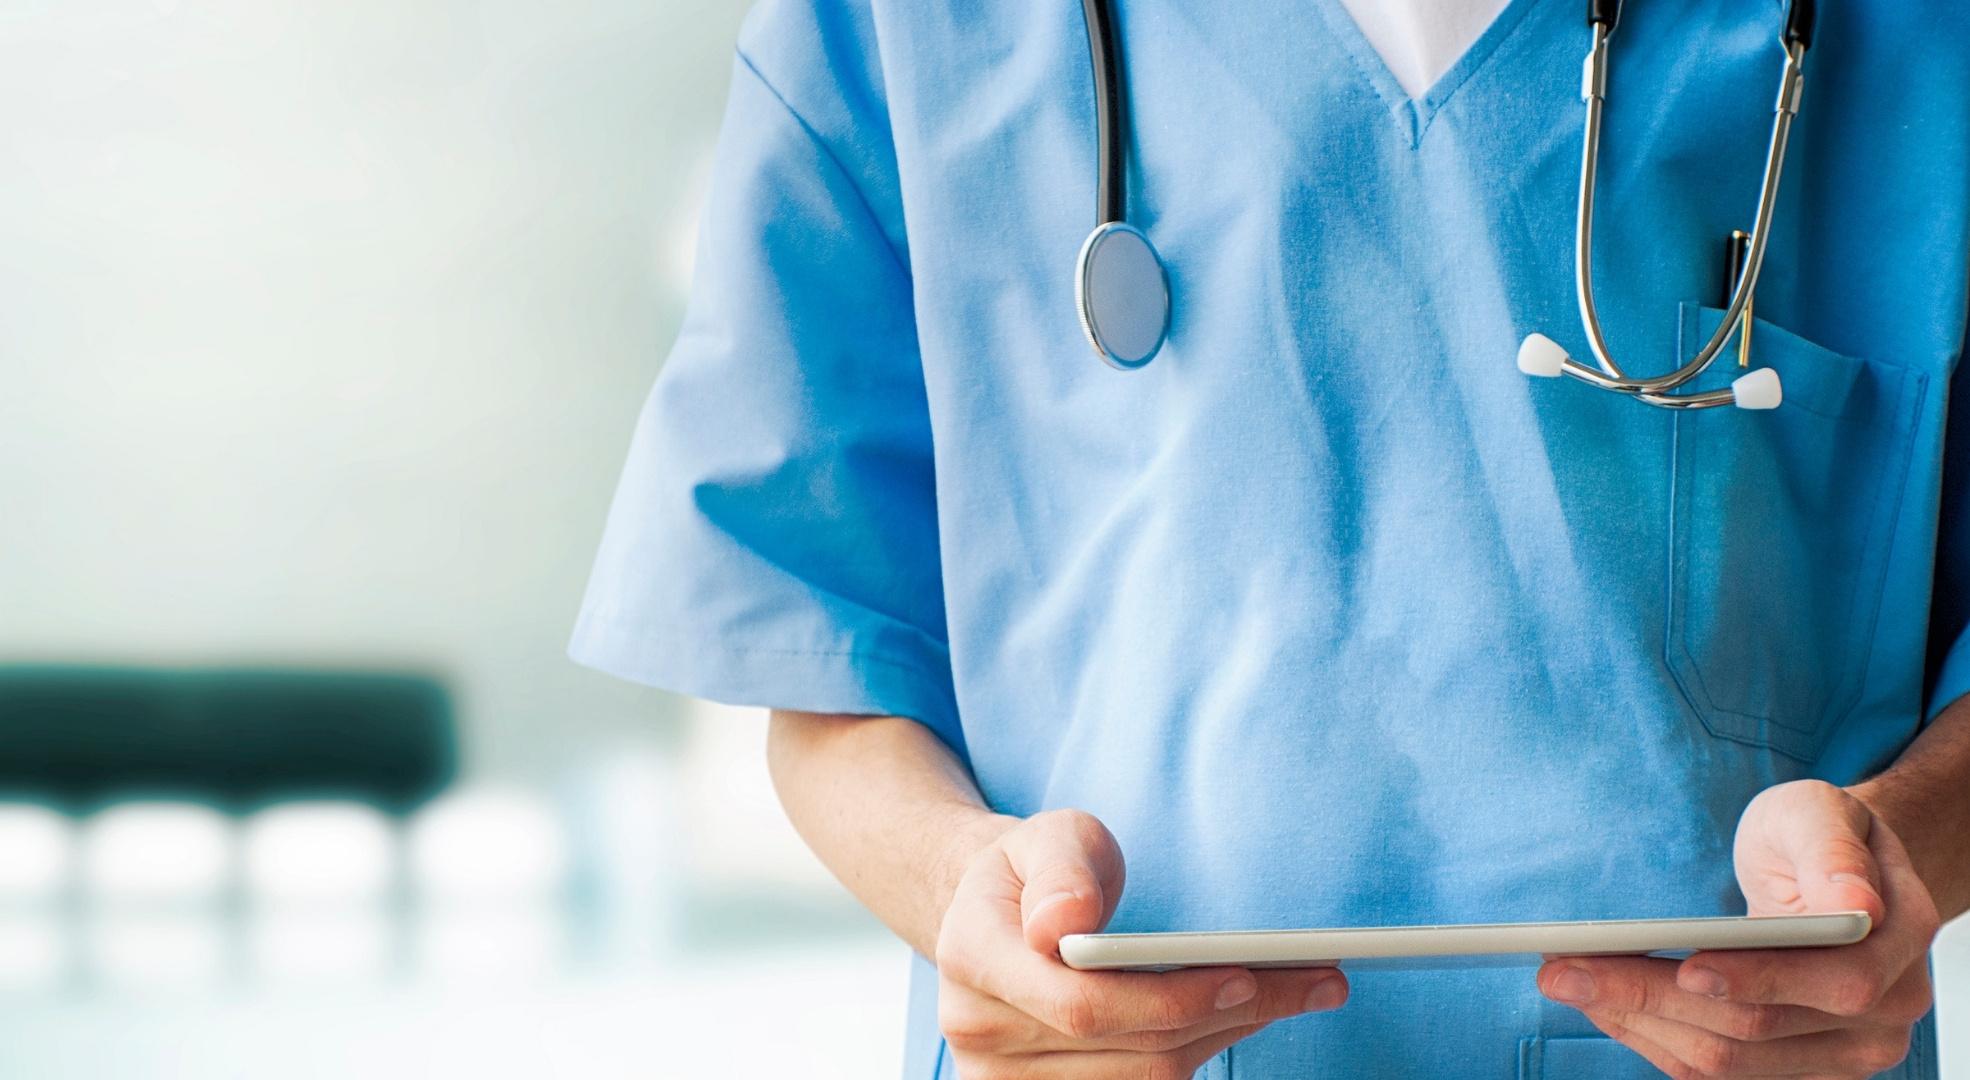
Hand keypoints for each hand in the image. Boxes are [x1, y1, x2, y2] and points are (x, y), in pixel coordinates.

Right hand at [934, 809, 1346, 1078]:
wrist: (998, 914)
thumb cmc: (1037, 870)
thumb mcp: (1049, 837)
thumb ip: (1063, 870)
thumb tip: (1066, 924)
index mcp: (972, 956)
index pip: (1081, 1005)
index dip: (1167, 1000)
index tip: (1243, 976)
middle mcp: (978, 1029)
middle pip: (1127, 1048)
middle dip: (1228, 1014)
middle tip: (1318, 980)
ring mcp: (1004, 1077)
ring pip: (1143, 1077)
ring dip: (1227, 1035)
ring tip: (1298, 993)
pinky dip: (1201, 1051)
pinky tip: (1245, 1016)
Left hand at [1538, 780, 1939, 1078]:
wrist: (1828, 876)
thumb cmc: (1815, 835)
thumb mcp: (1819, 812)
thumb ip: (1833, 851)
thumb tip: (1854, 903)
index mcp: (1898, 945)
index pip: (1833, 984)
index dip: (1756, 981)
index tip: (1683, 966)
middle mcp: (1883, 1015)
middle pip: (1757, 1028)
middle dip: (1650, 997)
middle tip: (1563, 969)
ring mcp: (1842, 1052)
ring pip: (1729, 1060)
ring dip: (1637, 1023)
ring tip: (1567, 981)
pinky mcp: (1795, 1068)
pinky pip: (1719, 1071)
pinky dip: (1653, 1037)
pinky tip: (1605, 1002)